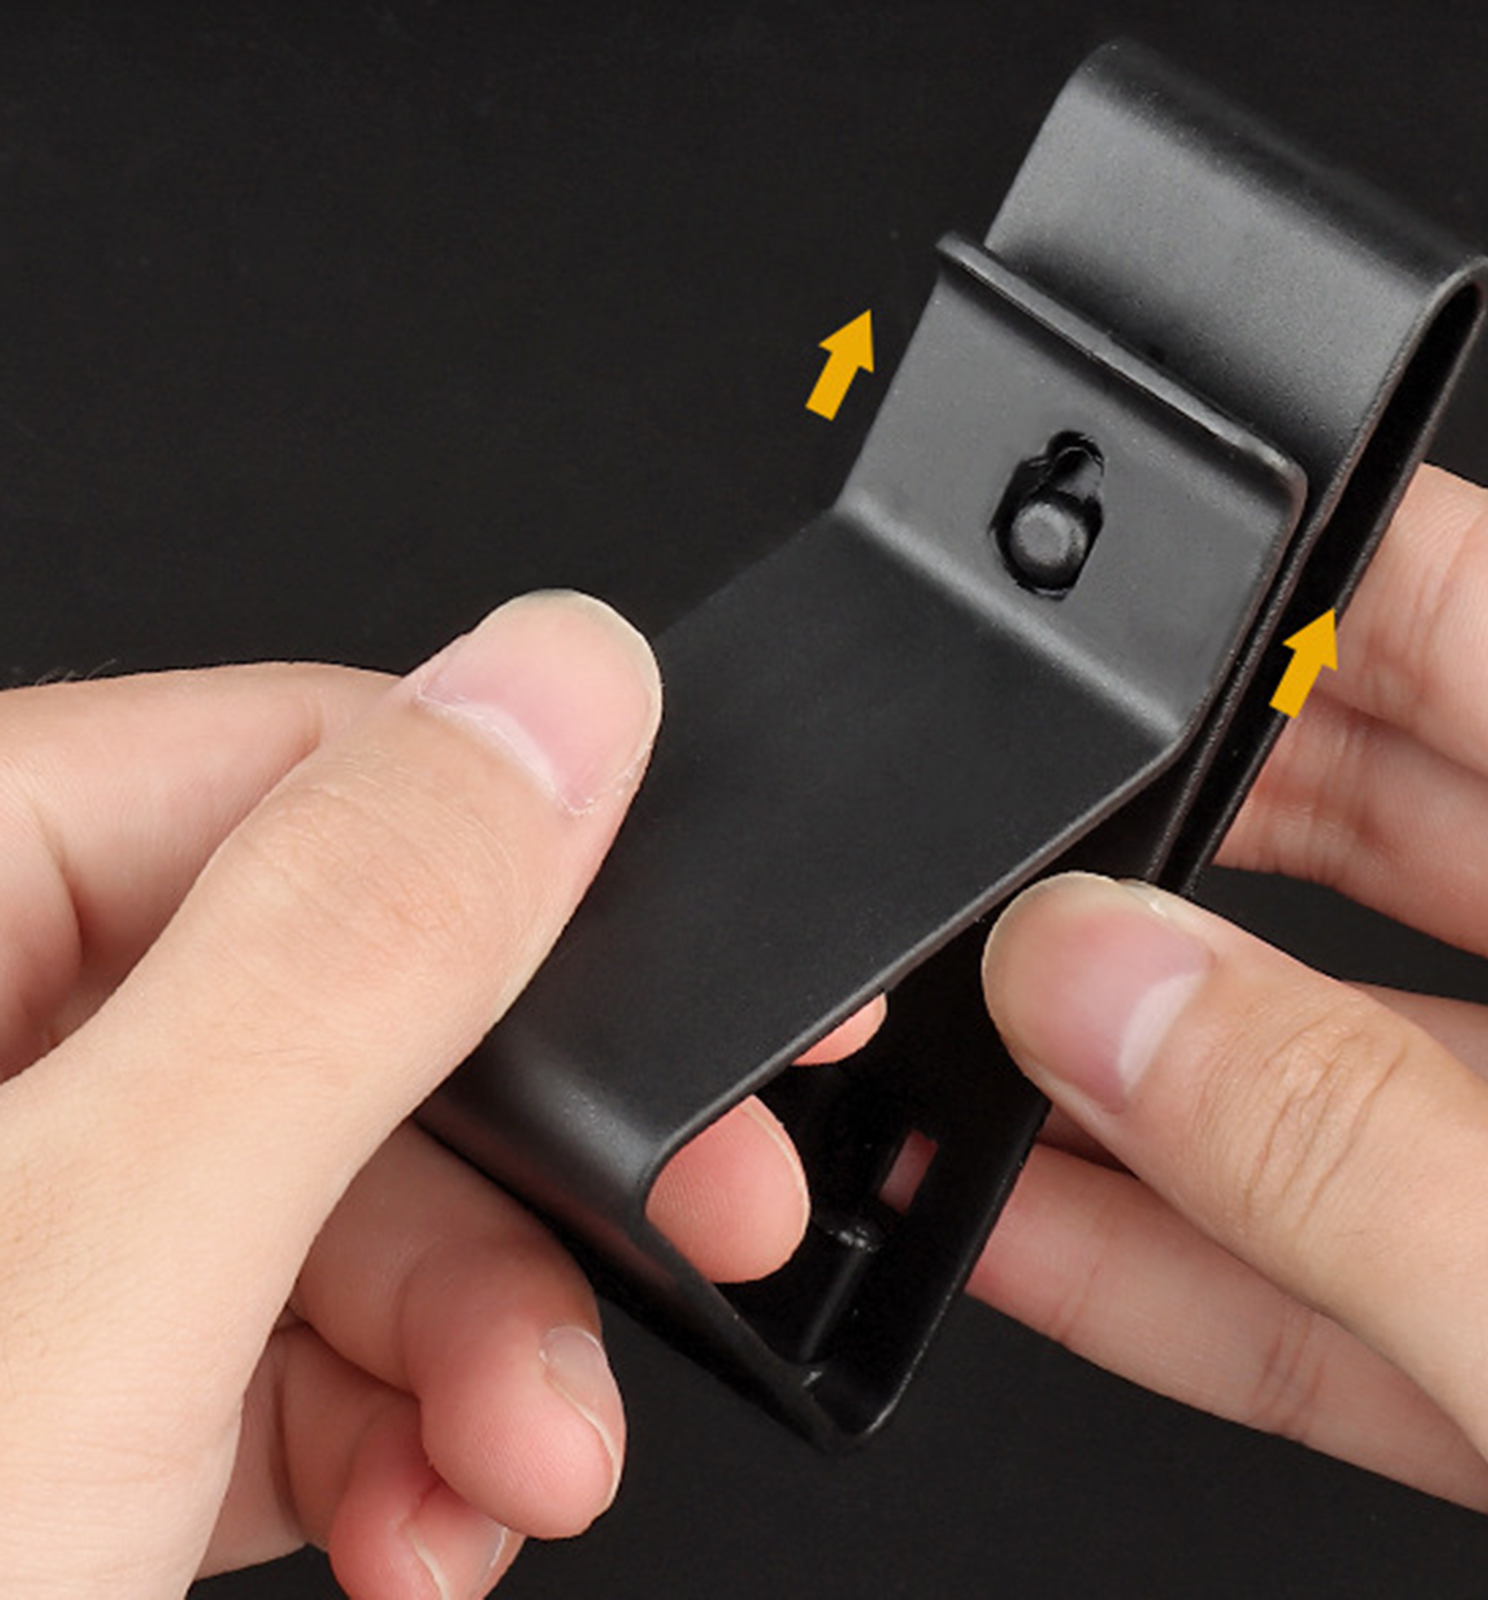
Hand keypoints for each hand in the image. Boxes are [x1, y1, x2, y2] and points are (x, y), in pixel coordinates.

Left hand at [0, 593, 810, 1598]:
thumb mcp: (92, 1272)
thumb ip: (347, 944)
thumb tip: (556, 688)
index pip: (294, 761)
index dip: (526, 880)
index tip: (677, 1020)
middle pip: (340, 997)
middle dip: (513, 1180)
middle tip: (669, 1253)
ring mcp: (9, 1220)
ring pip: (333, 1186)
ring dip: (470, 1340)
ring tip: (511, 1478)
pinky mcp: (46, 1379)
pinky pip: (277, 1336)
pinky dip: (384, 1436)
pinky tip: (419, 1525)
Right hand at [972, 467, 1487, 1595]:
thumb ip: (1360, 1160)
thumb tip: (1107, 991)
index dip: (1312, 588)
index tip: (1121, 601)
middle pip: (1424, 826)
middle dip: (1197, 840)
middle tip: (1023, 858)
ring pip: (1374, 1060)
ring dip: (1165, 1071)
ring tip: (992, 1055)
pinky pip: (1370, 1259)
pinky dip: (1201, 1254)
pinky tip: (1049, 1231)